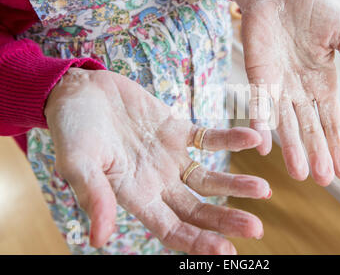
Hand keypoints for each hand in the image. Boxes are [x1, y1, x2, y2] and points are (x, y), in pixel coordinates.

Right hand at [45, 68, 270, 253]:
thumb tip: (99, 240)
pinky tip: (253, 138)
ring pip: (208, 178)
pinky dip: (230, 139)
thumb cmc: (72, 128)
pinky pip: (209, 138)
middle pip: (198, 209)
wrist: (80, 90)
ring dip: (235, 185)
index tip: (226, 251)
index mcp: (135, 196)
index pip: (171, 229)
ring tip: (264, 189)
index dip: (197, 242)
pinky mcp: (177, 130)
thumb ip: (94, 196)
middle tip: (256, 228)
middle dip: (225, 220)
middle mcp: (157, 182)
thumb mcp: (77, 162)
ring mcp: (170, 156)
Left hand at [224, 0, 339, 185]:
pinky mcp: (258, 74)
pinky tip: (263, 143)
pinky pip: (259, 101)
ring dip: (291, 147)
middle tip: (322, 180)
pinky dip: (261, 121)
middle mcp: (299, 91)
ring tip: (298, 172)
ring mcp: (278, 85)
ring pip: (285, 122)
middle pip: (309, 128)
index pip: (332, 121)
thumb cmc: (310, 11)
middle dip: (317, 153)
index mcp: (321, 84)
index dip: (339, 144)